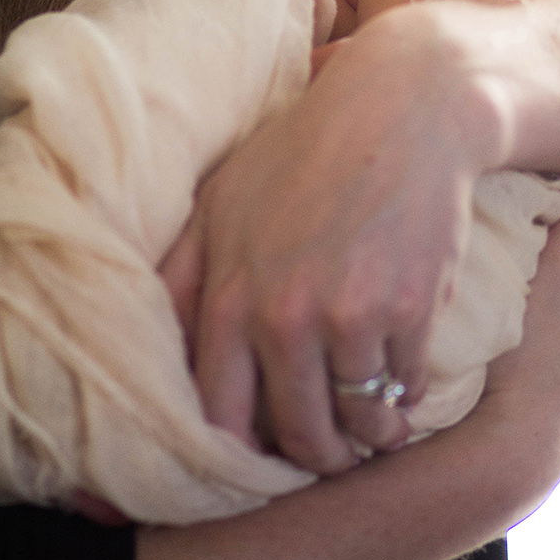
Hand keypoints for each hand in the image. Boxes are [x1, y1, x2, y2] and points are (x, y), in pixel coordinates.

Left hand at [161, 4, 493, 473]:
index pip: (220, 418)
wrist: (403, 106)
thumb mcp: (222, 200)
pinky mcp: (411, 310)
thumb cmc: (305, 149)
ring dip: (371, 432)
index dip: (244, 452)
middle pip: (298, 435)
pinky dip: (409, 392)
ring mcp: (349, 315)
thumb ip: (184, 275)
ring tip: (378, 425)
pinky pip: (408, 387)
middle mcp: (281, 315)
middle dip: (319, 454)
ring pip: (357, 421)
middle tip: (333, 448)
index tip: (267, 452)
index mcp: (227, 294)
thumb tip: (149, 351)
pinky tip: (406, 374)